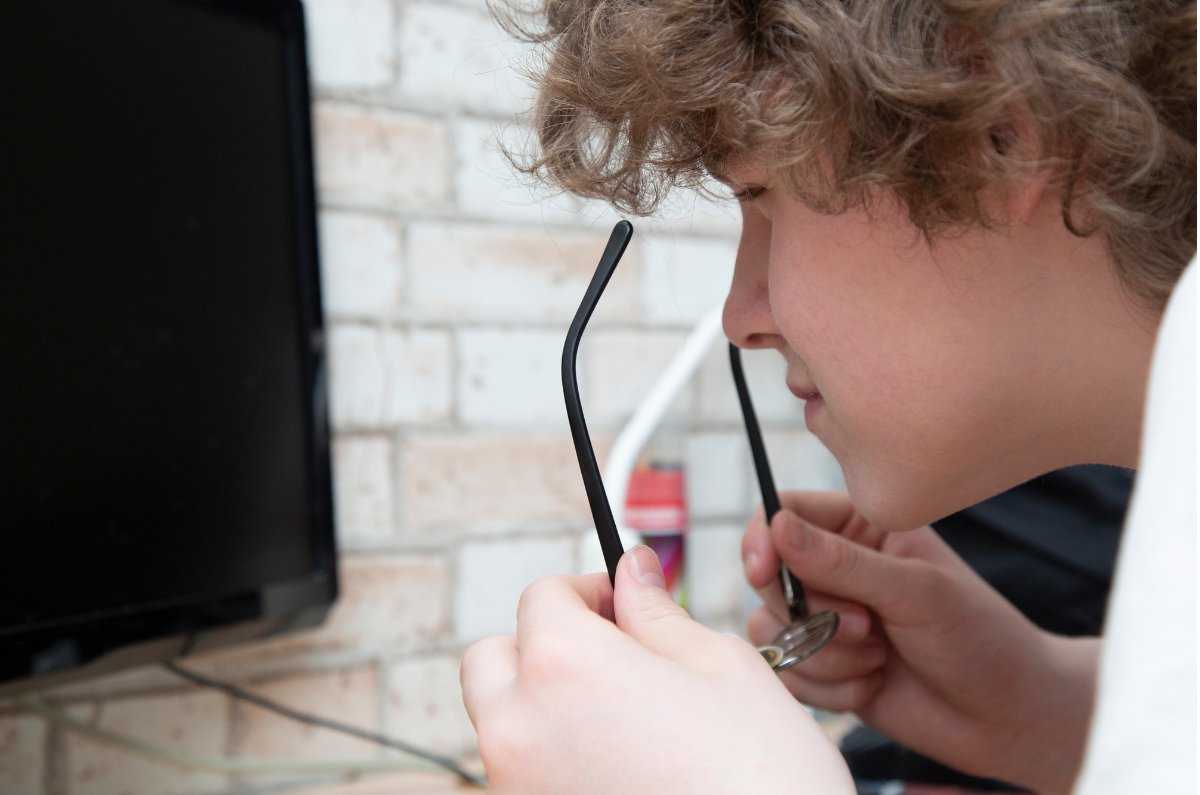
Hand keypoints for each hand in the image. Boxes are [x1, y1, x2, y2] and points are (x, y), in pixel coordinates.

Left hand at [461, 545, 854, 794]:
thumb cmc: (762, 778)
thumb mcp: (722, 667)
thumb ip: (658, 613)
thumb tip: (634, 572)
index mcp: (564, 665)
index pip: (542, 596)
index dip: (587, 590)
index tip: (621, 606)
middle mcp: (520, 728)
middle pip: (494, 659)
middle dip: (542, 646)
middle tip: (609, 659)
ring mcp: (517, 788)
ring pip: (503, 723)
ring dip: (542, 707)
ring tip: (621, 723)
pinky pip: (521, 778)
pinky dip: (552, 763)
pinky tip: (619, 770)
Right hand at [742, 491, 1098, 794]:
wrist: (1004, 716)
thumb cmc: (976, 637)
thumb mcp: (915, 591)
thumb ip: (841, 561)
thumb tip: (777, 526)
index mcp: (860, 527)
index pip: (784, 512)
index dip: (764, 538)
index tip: (764, 569)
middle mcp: (835, 568)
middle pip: (768, 576)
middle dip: (812, 611)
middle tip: (867, 626)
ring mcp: (825, 618)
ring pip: (773, 630)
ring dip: (826, 655)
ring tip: (880, 658)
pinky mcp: (822, 666)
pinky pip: (788, 674)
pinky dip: (830, 688)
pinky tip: (875, 684)